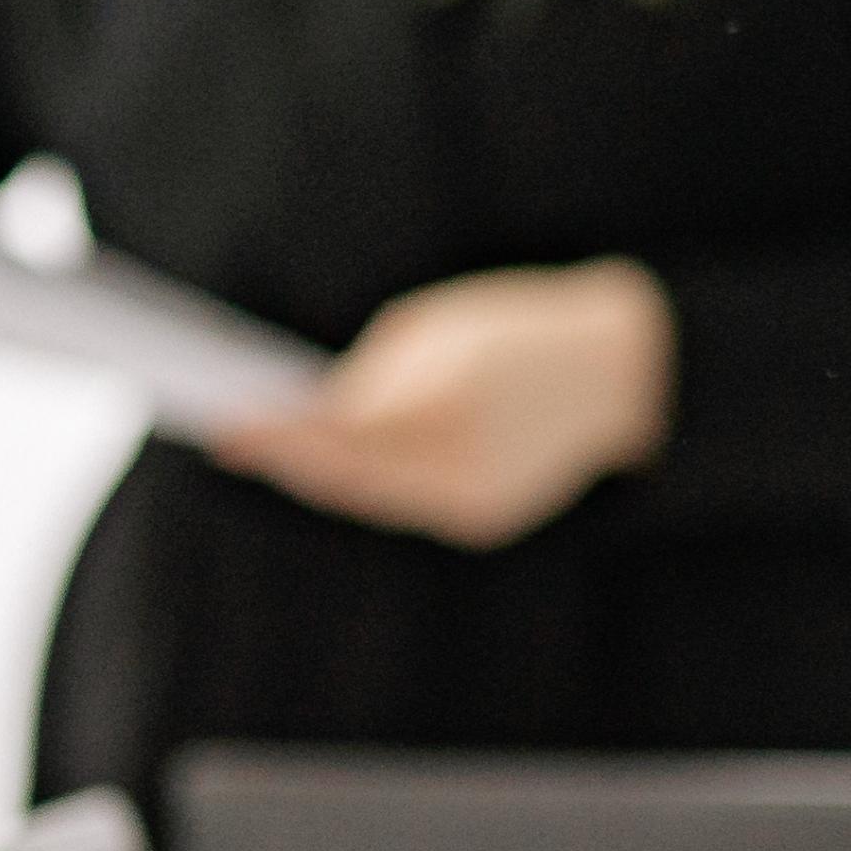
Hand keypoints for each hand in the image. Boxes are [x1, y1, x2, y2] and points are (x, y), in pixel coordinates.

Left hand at [208, 258, 670, 545]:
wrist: (626, 374)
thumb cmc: (520, 331)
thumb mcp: (442, 328)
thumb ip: (375, 375)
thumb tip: (315, 412)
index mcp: (448, 404)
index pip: (338, 431)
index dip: (277, 435)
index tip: (225, 426)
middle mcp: (459, 465)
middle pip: (344, 474)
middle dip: (288, 457)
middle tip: (236, 439)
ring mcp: (471, 504)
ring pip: (370, 497)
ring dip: (319, 473)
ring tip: (272, 449)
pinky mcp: (481, 522)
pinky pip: (404, 505)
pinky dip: (367, 483)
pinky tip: (329, 466)